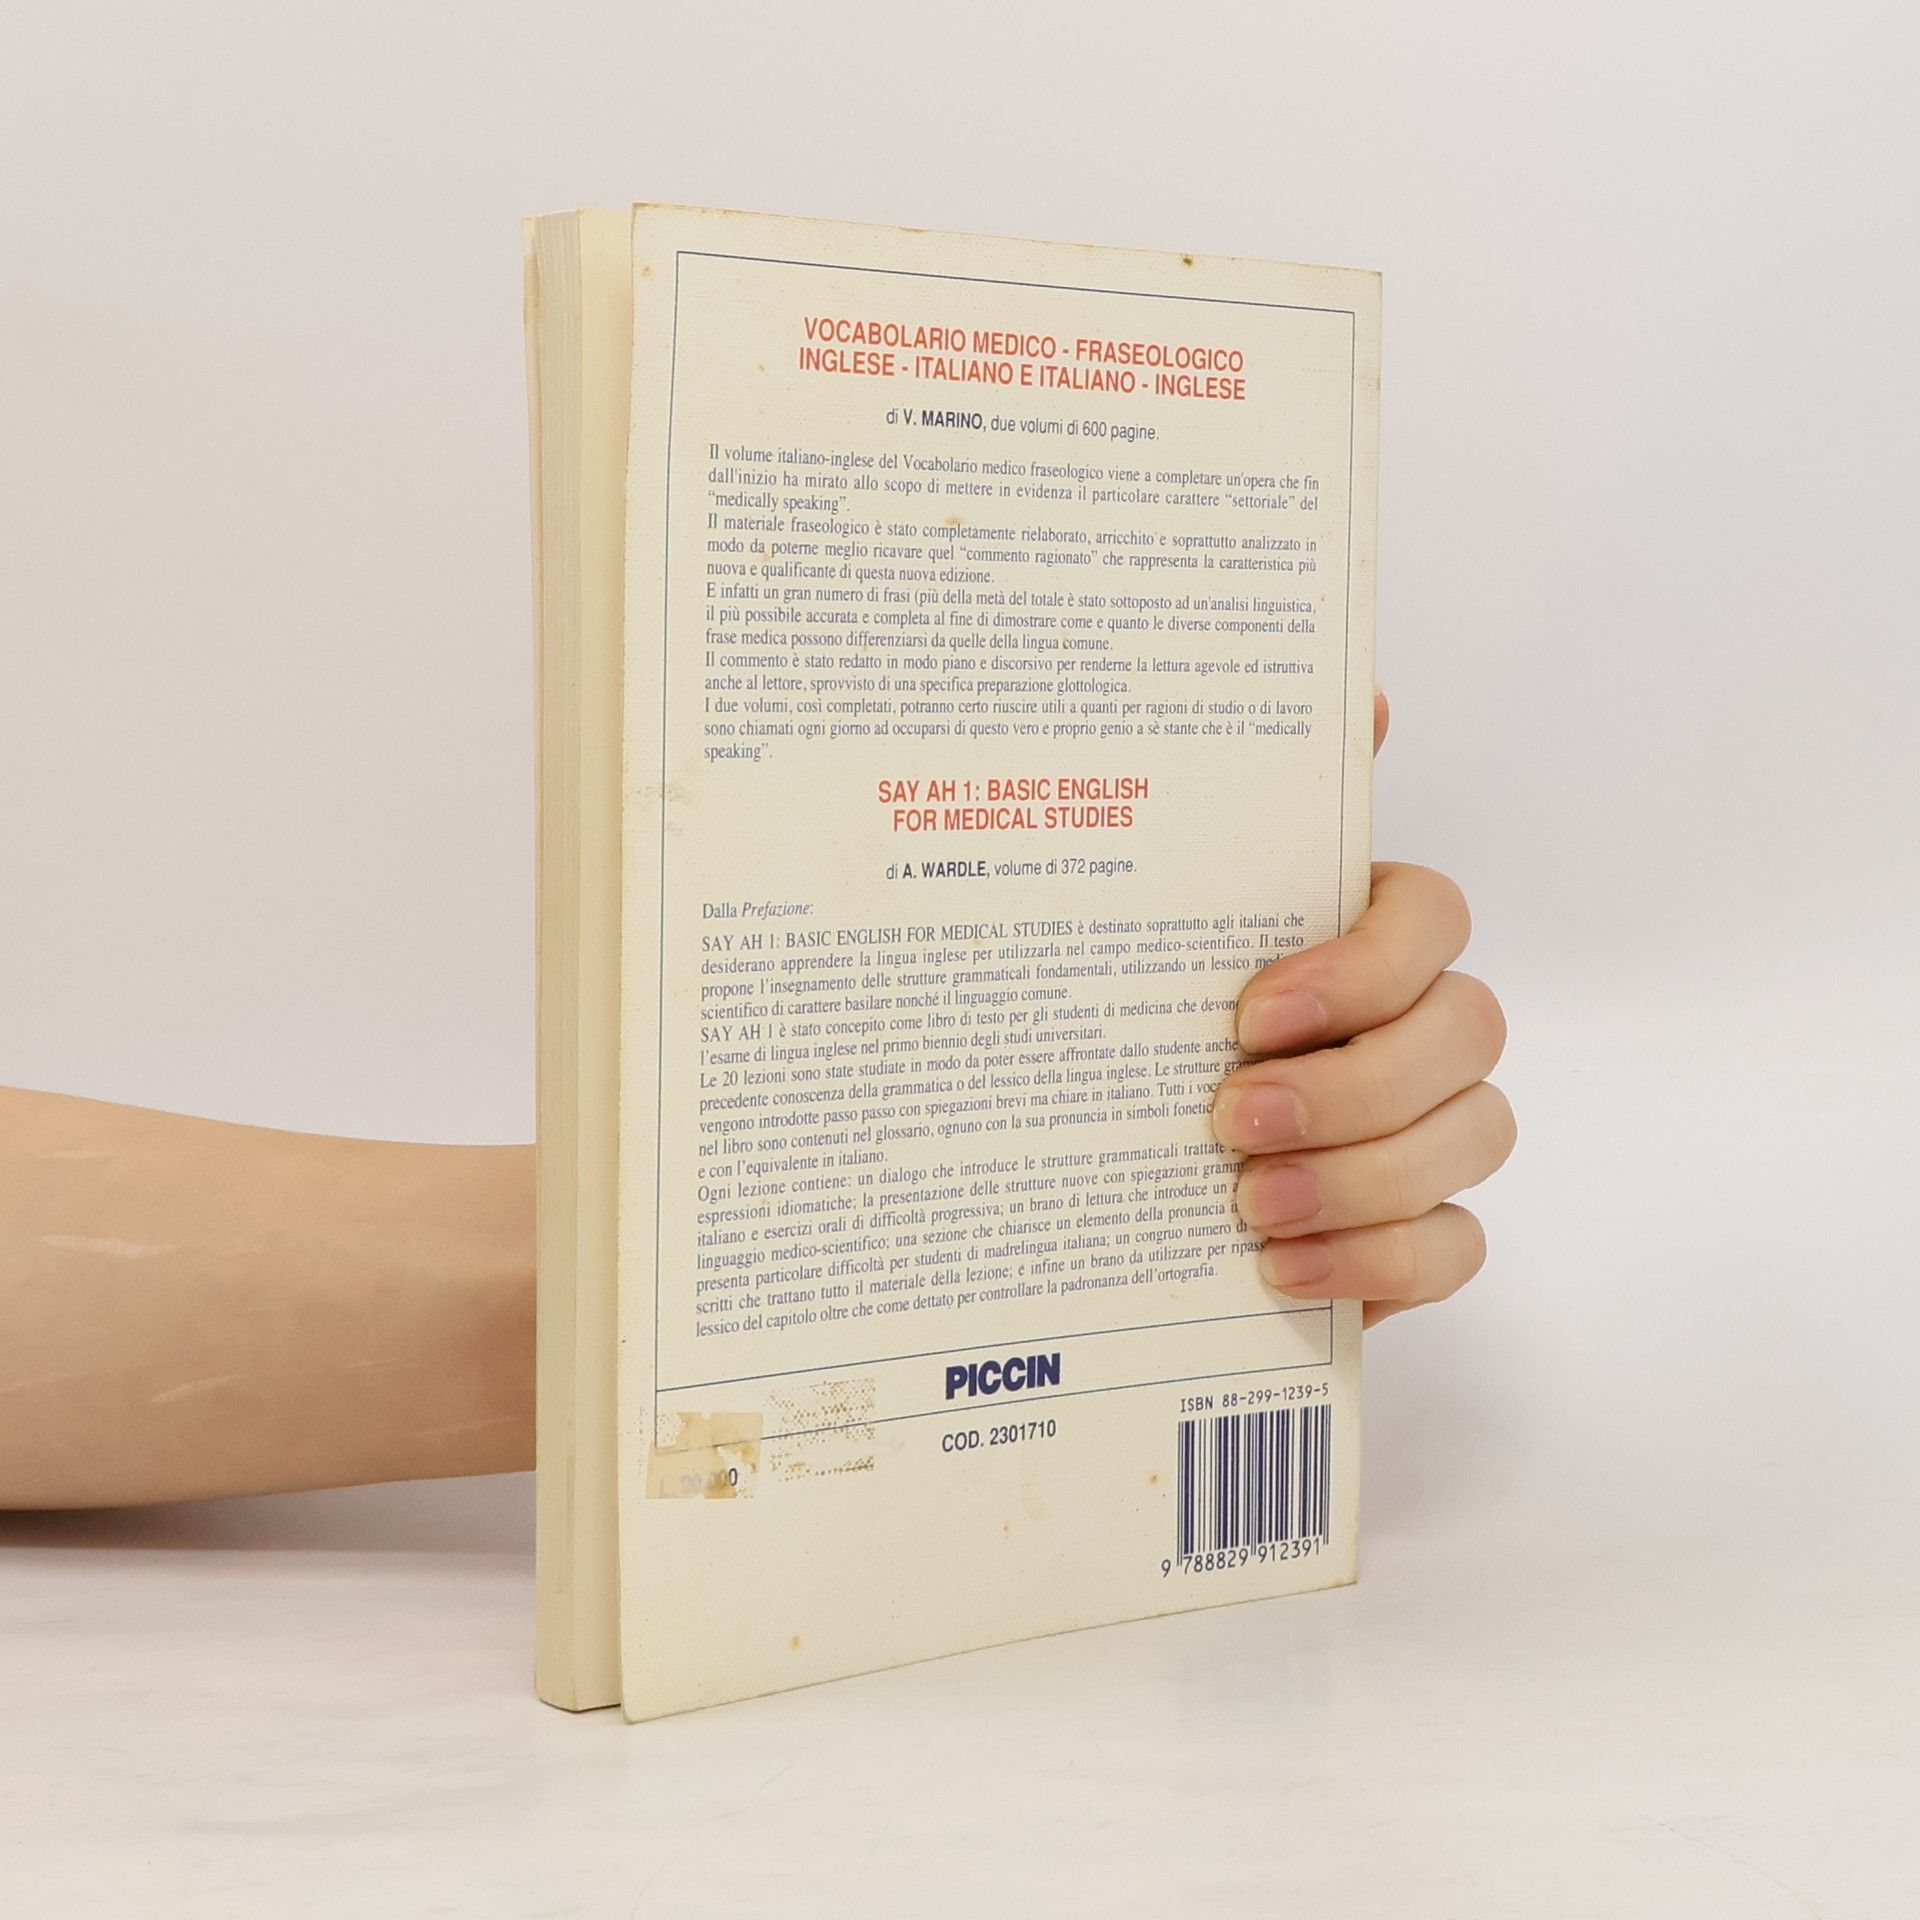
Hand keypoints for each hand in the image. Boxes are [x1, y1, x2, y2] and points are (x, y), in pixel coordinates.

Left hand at [1209, 693, 1513, 1323]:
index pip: (1434, 919)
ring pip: (1475, 1140)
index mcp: (1371, 931)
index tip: (1250, 1015)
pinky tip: (1283, 1269)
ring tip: (1248, 1204)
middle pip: (1468, 1035)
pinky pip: (1458, 1248)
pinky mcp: (1419, 1226)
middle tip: (1233, 1118)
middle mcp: (1424, 1022)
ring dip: (1363, 1179)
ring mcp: (1435, 1127)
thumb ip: (1257, 803)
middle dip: (1353, 1086)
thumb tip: (1365, 693)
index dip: (1361, 969)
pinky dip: (1380, 1265)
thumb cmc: (1163, 1005)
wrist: (1118, 1141)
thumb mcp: (1177, 907)